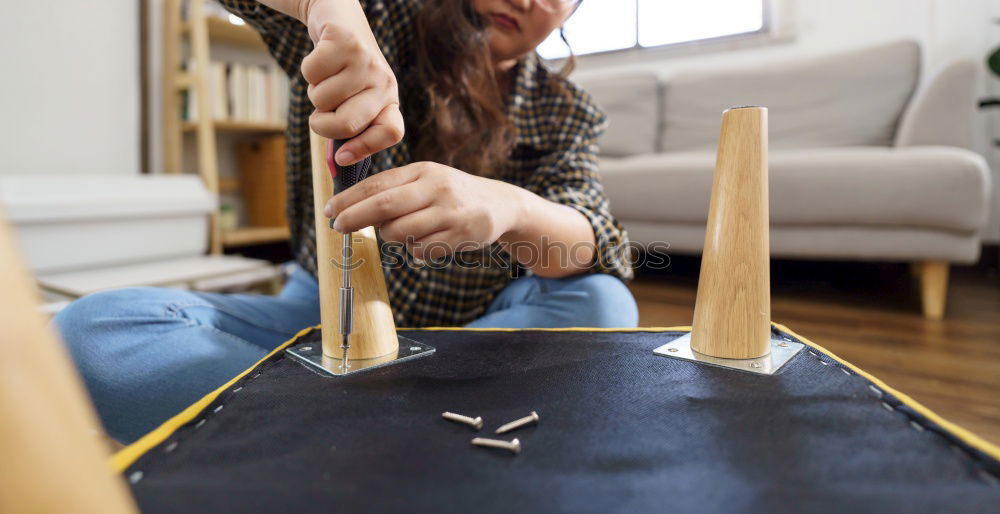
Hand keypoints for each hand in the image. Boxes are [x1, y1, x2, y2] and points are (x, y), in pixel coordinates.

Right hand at [300, 0, 403, 164]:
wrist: (339, 19)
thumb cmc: (342, 71)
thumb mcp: (352, 100)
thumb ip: (348, 131)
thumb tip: (337, 166)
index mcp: (389, 101)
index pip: (391, 132)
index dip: (365, 149)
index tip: (340, 158)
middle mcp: (384, 82)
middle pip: (348, 124)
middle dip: (322, 125)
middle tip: (319, 115)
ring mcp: (367, 61)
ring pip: (322, 99)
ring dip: (314, 91)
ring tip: (326, 77)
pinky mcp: (346, 41)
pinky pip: (311, 72)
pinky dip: (307, 69)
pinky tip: (321, 58)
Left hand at [323, 162, 525, 259]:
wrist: (500, 204)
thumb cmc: (451, 193)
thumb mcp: (426, 179)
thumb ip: (394, 189)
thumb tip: (350, 206)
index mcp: (423, 171)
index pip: (377, 184)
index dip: (348, 199)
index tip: (329, 211)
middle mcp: (436, 188)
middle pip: (383, 206)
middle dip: (354, 218)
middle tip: (337, 227)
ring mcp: (449, 213)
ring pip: (400, 232)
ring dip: (392, 236)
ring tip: (406, 230)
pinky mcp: (459, 236)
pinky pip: (420, 250)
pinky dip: (416, 249)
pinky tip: (430, 239)